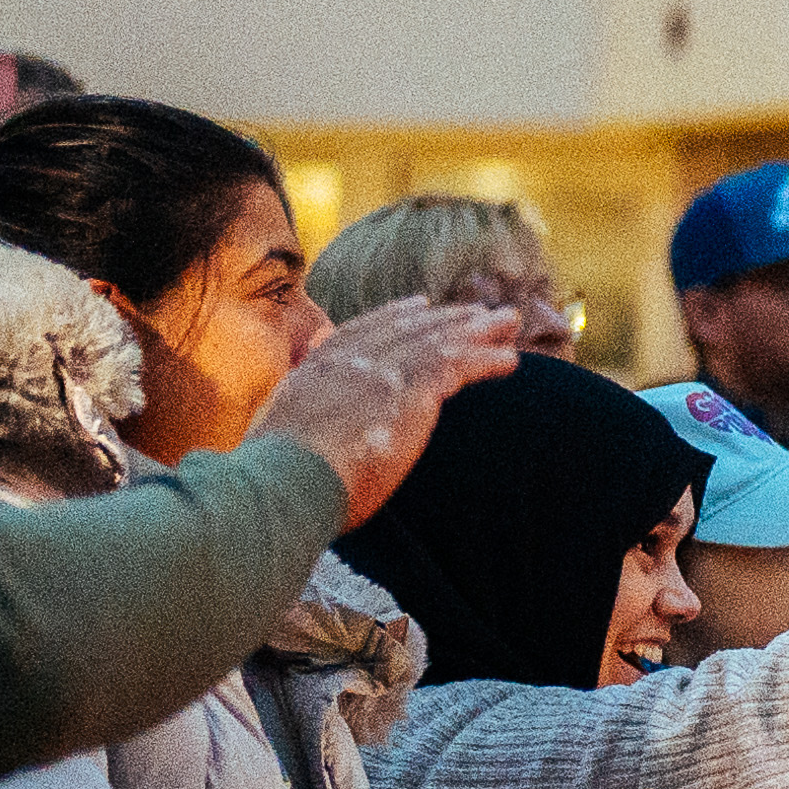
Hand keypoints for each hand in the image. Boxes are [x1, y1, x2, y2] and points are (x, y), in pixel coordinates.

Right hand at [251, 298, 530, 525]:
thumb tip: (291, 441)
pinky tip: (512, 360)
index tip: (419, 305)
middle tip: (479, 311)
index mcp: (314, 374)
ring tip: (510, 322)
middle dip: (446, 317)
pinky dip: (486, 359)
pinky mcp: (408, 390)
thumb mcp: (276, 443)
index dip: (393, 316)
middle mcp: (346, 363)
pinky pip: (459, 364)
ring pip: (437, 340)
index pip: (361, 333)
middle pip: (406, 329)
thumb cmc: (276, 482)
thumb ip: (296, 428)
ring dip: (477, 330)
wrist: (283, 482)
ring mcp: (377, 372)